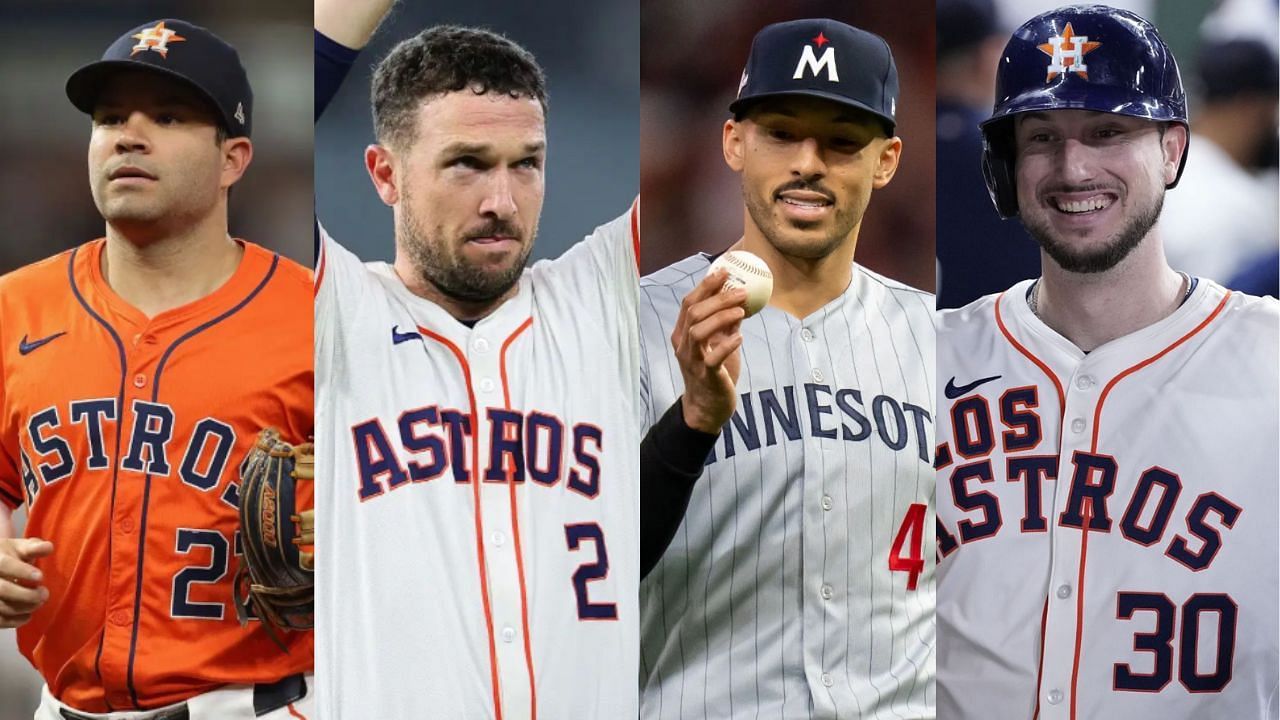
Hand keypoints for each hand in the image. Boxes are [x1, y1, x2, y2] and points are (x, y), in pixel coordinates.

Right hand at [0, 537, 52, 628]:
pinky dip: (14, 621)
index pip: (5, 564)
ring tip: (39, 603)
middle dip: (26, 594)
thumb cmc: (9, 556)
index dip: (21, 571)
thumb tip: (48, 547)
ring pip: (0, 606)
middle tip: (45, 594)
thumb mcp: (20, 548)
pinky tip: (28, 615)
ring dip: (22, 608)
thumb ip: (34, 547)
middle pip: (2, 589)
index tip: (40, 577)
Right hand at [671, 269, 746, 433]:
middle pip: (693, 313)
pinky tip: (740, 337)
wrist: (706, 409)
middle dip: (717, 298)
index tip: (724, 271)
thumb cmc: (713, 374)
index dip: (705, 286)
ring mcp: (692, 361)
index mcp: (683, 334)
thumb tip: (740, 303)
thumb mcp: (718, 345)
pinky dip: (727, 345)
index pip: (689, 303)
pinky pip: (712, 357)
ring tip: (741, 311)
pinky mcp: (705, 376)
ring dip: (720, 317)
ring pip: (698, 331)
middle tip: (741, 290)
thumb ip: (724, 326)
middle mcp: (683, 345)